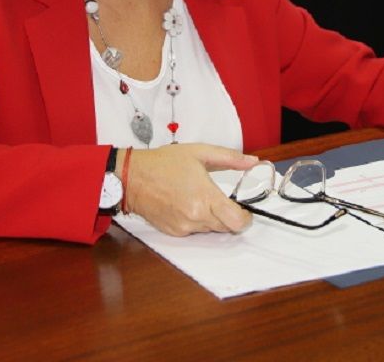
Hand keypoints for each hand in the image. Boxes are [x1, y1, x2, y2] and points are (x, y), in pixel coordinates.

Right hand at [122, 144, 259, 236]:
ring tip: (201, 197)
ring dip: (214, 218)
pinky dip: (198, 221)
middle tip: (223, 200)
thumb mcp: (200, 152)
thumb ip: (230, 158)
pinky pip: (195, 231)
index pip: (237, 221)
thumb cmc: (162, 163)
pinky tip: (188, 204)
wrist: (132, 177)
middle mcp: (195, 216)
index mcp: (205, 197)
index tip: (245, 210)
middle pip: (226, 227)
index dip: (246, 217)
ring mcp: (184, 226)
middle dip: (230, 215)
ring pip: (211, 230)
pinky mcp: (175, 231)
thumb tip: (251, 161)